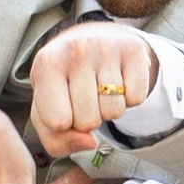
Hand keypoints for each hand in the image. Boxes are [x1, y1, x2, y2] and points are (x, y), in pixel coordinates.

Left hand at [27, 19, 159, 159]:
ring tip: (100, 89)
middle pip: (88, 121)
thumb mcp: (47, 115)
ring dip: (109, 109)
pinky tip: (118, 82)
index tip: (64, 106)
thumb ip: (58, 141)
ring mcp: (106, 47)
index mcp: (46, 64)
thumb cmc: (63, 85)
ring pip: (114, 111)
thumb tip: (89, 142)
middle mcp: (75, 50)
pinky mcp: (133, 49)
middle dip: (88, 119)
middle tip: (85, 97)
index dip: (65, 125)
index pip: (58, 123)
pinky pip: (137, 98)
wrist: (89, 41)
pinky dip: (130, 98)